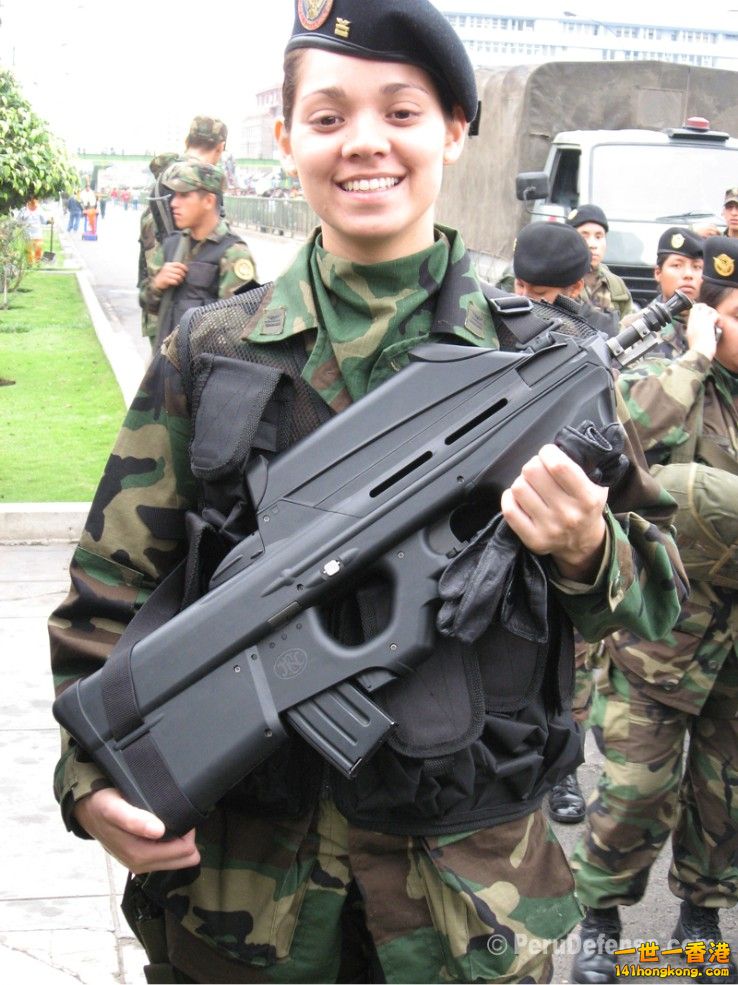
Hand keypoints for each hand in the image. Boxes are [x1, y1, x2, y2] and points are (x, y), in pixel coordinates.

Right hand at [73, 788, 199, 873]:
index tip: (181, 814)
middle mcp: (141, 864)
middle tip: (177, 816)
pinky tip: (165, 828)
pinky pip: (167, 856)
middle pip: (184, 858)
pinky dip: (172, 843)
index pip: (184, 853)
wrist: (87, 811)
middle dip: (186, 838)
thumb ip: (134, 820)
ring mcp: (141, 863)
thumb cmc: (103, 807)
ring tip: (171, 819)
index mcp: (139, 855)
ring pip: (178, 858)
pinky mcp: (140, 859)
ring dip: (180, 841)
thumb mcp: (115, 808)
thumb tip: (159, 831)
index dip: (188, 832)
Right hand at [152, 261, 187, 291]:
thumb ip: (175, 268)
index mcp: (168, 265)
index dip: (183, 267)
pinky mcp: (165, 280)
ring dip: (180, 280)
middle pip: (179, 271)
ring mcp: (165, 274)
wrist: (157, 281)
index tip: (186, 271)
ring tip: (180, 281)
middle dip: (183, 275)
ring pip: (178, 277)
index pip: (178, 264)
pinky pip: (174, 281)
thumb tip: (185, 269)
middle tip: (183, 277)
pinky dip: (176, 282)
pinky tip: (176, 283)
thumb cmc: (165, 275)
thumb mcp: (169, 270)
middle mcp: (167, 268)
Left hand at [501, 443, 607, 580]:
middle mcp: (568, 514)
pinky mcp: (532, 539)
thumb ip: (586, 463)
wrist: (583, 543)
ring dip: (522, 481)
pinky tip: (520, 497)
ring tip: (531, 485)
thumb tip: (564, 442)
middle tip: (539, 469)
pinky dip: (510, 497)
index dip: (547, 452)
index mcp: (586, 498)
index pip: (558, 465)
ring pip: (518, 488)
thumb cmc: (586, 507)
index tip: (548, 453)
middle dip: (533, 464)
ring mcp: (549, 528)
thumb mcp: (598, 485)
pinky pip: (509, 509)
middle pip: (533, 472)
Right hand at [686, 302, 718, 360]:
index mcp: (689, 325)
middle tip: (711, 315)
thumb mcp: (690, 338)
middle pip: (699, 306)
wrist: (698, 352)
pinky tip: (718, 324)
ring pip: (707, 308)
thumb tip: (696, 328)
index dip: (699, 309)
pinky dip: (718, 318)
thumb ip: (693, 330)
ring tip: (715, 320)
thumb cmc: (695, 349)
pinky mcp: (708, 323)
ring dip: (713, 313)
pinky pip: (714, 314)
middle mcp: (694, 321)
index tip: (704, 314)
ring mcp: (700, 321)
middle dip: (706, 308)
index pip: (692, 310)